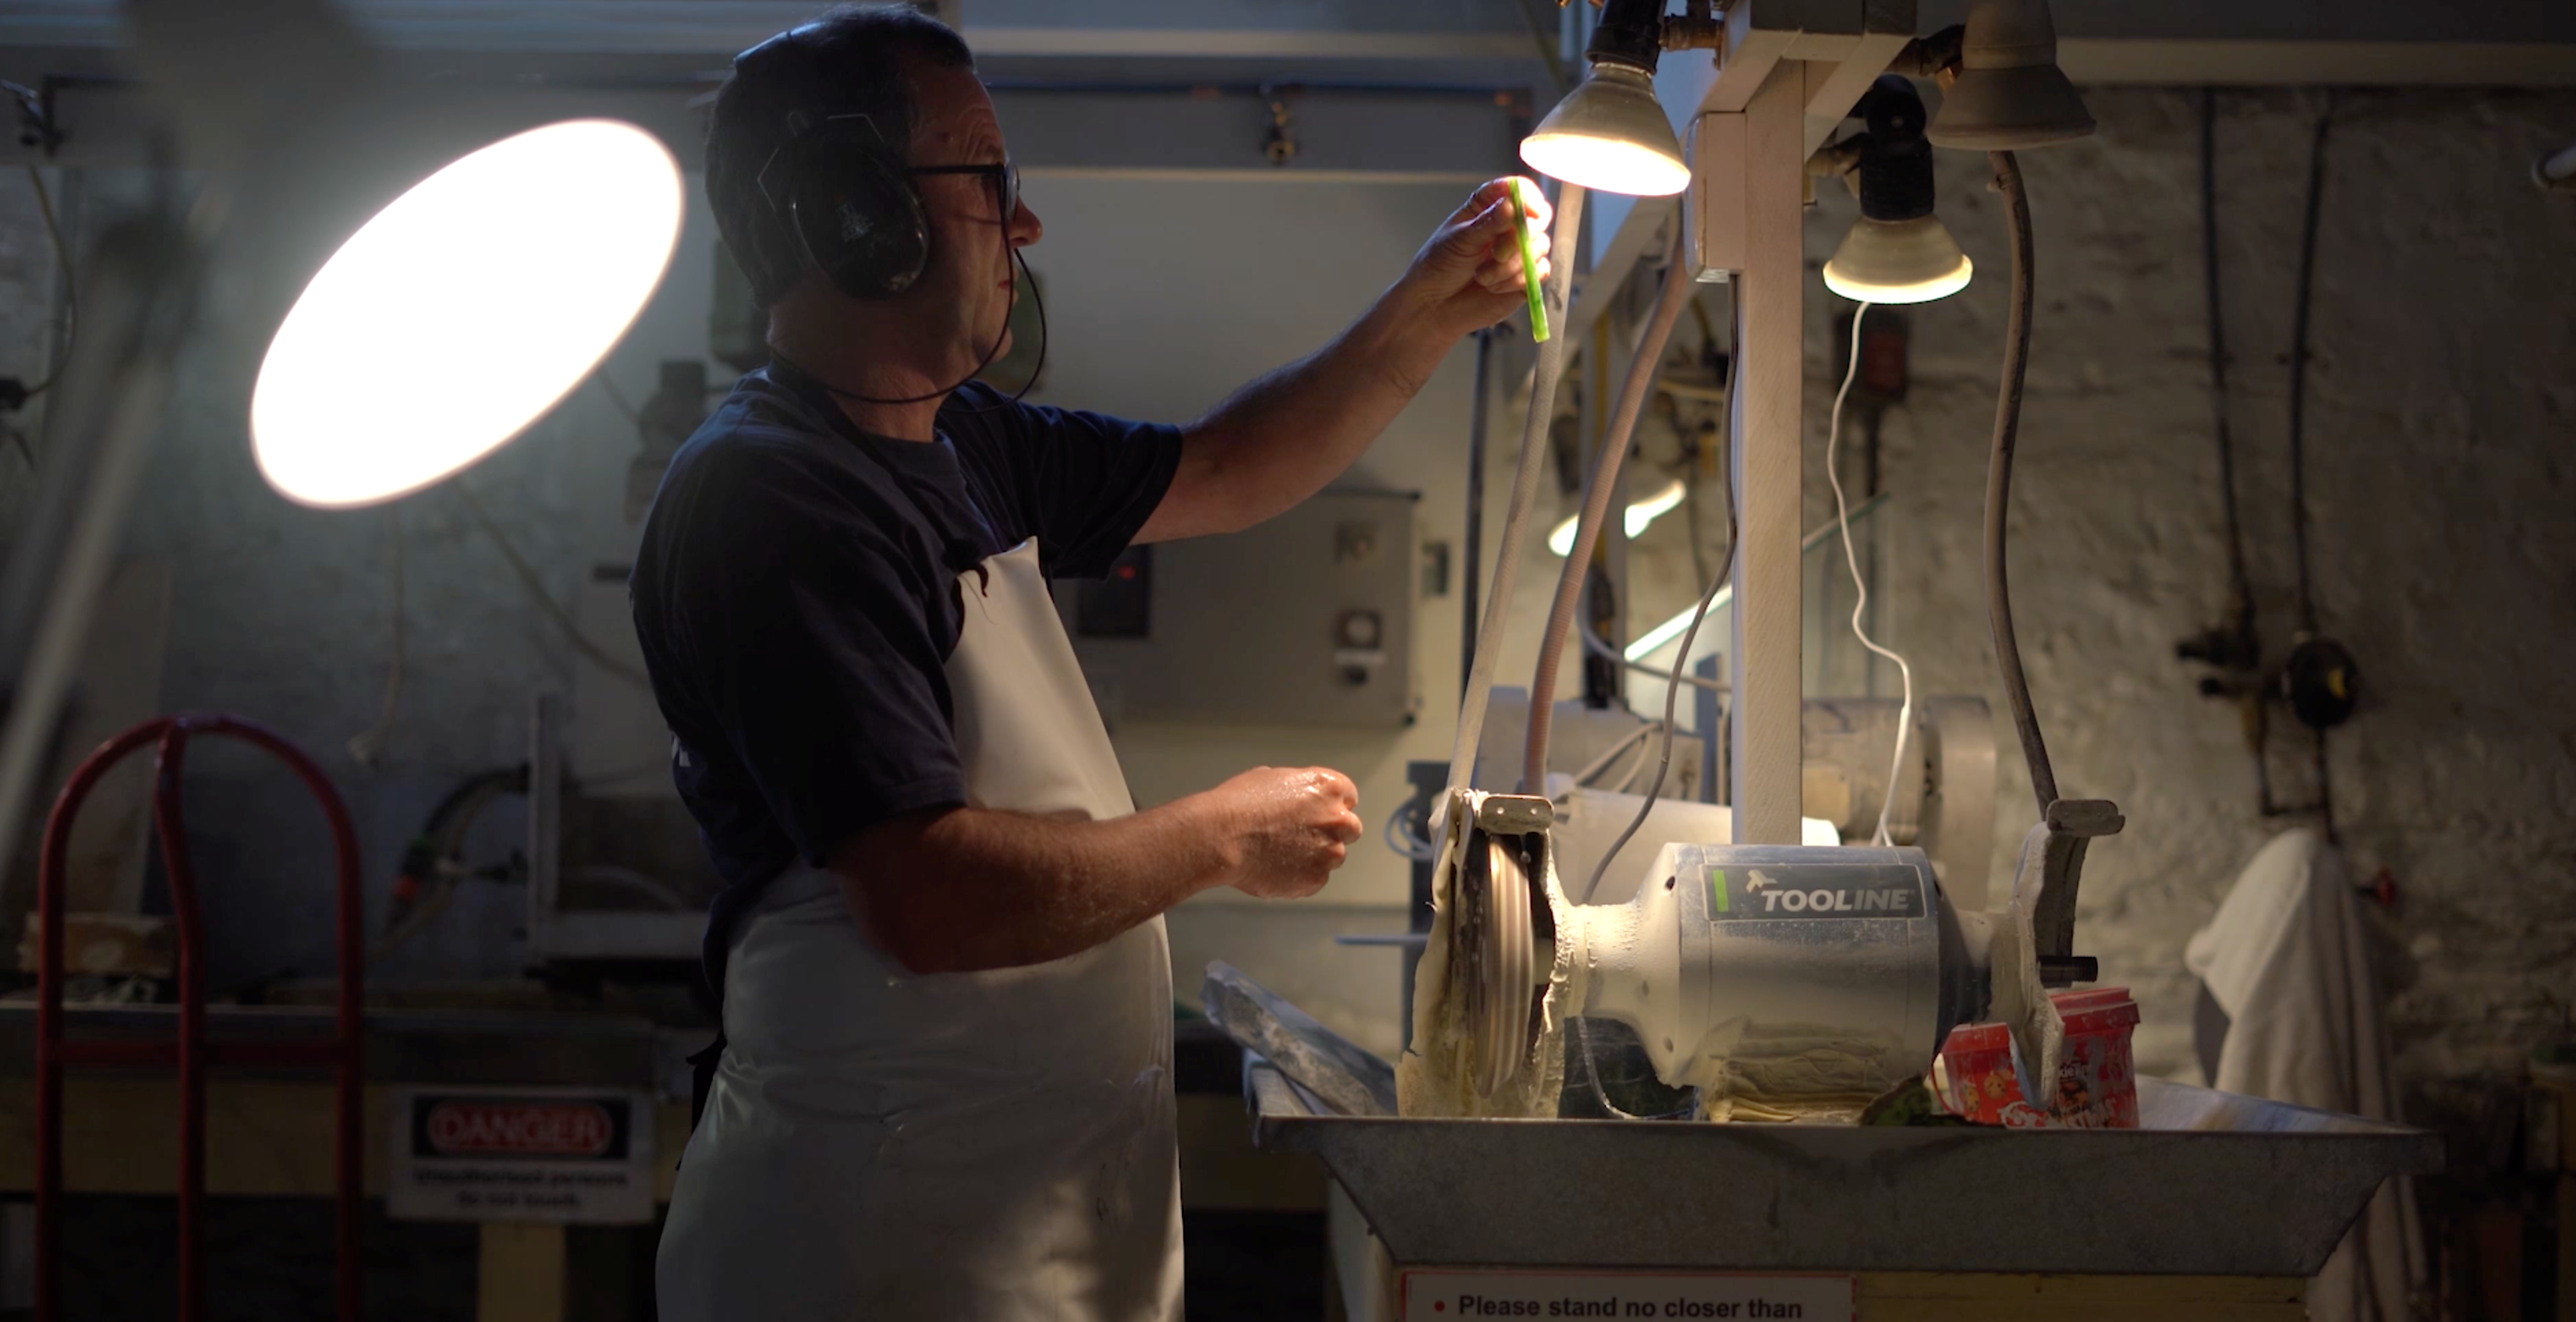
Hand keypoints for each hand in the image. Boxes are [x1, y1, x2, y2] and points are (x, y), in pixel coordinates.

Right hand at [1204, 766, 1362, 898]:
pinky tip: (1275, 868)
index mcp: (1329, 788)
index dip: (1330, 806)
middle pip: (1349, 829)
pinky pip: (1314, 879)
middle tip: (1302, 836)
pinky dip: (1300, 876)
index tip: (1317, 813)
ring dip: (1315, 856)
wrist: (1221, 837)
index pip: (1348, 797)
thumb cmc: (1239, 804)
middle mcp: (1336, 820)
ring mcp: (1328, 852)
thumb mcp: (1271, 778)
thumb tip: (1297, 800)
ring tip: (1281, 854)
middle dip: (1331, 832)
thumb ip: (1297, 790)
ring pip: (1333, 857)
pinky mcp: (1315, 880)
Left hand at [1389, 177, 1555, 338]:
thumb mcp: (1458, 240)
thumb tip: (1512, 205)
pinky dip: (1519, 280)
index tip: (1528, 210)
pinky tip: (1495, 287)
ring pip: (1539, 247)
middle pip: (1537, 218)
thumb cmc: (1437, 267)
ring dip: (1512, 265)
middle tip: (1496, 254)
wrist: (1433, 307)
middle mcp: (1507, 226)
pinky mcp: (1525, 277)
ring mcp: (1518, 252)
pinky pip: (1540, 271)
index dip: (1527, 197)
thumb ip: (1488, 224)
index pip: (1516, 190)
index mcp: (1487, 208)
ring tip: (1483, 277)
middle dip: (1520, 237)